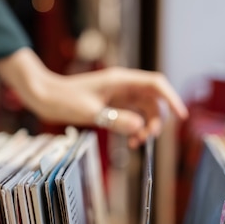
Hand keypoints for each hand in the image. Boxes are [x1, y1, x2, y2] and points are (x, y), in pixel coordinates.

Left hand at [49, 66, 188, 147]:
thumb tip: (139, 126)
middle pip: (153, 100)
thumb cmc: (63, 99)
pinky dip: (134, 127)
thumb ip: (115, 119)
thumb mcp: (90, 112)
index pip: (155, 84)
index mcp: (120, 80)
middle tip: (145, 138)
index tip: (180, 116)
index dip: (171, 98)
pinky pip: (132, 115)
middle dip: (155, 120)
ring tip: (135, 143)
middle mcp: (123, 85)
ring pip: (144, 109)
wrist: (44, 96)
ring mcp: (118, 94)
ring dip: (145, 126)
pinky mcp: (112, 104)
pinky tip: (130, 140)